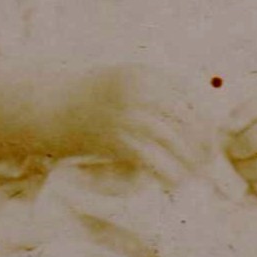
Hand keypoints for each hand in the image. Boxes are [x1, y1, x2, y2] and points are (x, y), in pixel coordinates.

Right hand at [85, 64, 221, 183]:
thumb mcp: (122, 81)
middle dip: (201, 141)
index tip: (211, 135)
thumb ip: (152, 92)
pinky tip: (175, 182)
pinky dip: (167, 172)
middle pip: (185, 118)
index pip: (188, 95)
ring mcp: (128, 115)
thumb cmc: (85, 96)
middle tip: (210, 160)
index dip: (204, 118)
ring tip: (197, 175)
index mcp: (145, 74)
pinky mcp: (116, 139)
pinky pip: (152, 159)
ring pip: (173, 140)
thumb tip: (189, 119)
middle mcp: (140, 91)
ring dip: (189, 160)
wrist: (45, 106)